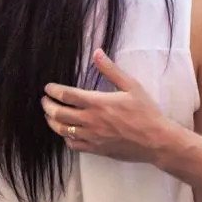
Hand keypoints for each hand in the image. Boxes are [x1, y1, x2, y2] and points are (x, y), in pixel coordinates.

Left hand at [41, 49, 176, 162]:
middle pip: (59, 114)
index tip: (48, 87)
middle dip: (48, 106)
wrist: (156, 140)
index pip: (67, 95)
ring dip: (52, 122)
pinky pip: (74, 145)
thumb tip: (97, 52)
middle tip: (44, 100)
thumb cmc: (146, 112)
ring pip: (63, 130)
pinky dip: (65, 138)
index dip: (53, 90)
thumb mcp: (131, 86)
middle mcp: (91, 121)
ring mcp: (92, 137)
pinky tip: (66, 132)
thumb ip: (111, 70)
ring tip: (49, 115)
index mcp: (98, 103)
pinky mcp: (96, 149)